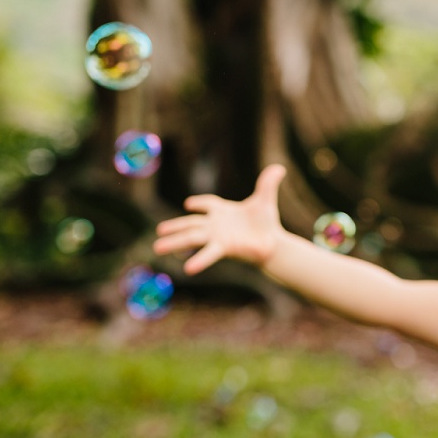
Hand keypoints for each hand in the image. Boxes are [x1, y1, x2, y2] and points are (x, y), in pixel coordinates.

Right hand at [154, 163, 286, 275]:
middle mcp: (216, 225)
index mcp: (224, 211)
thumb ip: (268, 183)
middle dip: (174, 228)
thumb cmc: (267, 224)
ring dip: (175, 242)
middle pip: (190, 225)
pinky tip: (187, 269)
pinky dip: (199, 260)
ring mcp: (218, 237)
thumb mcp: (265, 200)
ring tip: (157, 248)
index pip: (209, 204)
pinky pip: (208, 254)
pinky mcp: (224, 248)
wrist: (274, 244)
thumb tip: (280, 168)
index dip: (200, 203)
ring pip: (191, 238)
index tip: (189, 204)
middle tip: (158, 232)